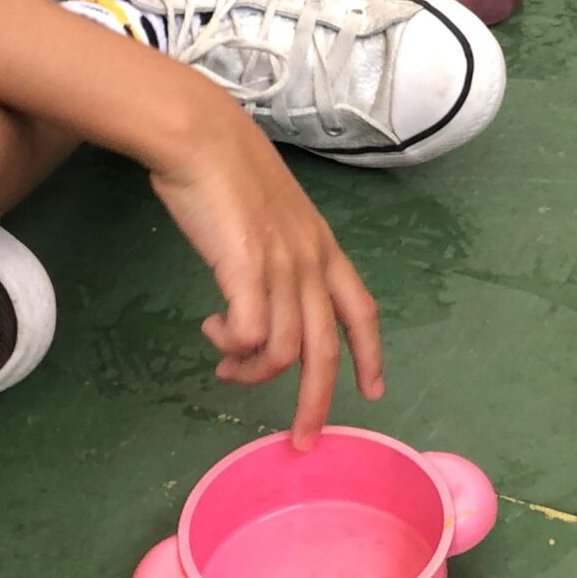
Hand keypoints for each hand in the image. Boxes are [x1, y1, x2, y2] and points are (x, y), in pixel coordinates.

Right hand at [147, 94, 383, 448]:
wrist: (202, 138)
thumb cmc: (231, 174)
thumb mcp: (274, 219)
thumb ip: (281, 258)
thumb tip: (266, 302)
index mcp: (325, 248)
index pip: (363, 311)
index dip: (371, 355)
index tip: (374, 392)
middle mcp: (311, 261)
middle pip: (326, 349)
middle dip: (316, 402)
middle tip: (299, 439)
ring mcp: (280, 264)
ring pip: (282, 349)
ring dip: (251, 371)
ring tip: (226, 363)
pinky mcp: (244, 267)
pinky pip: (249, 333)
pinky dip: (233, 347)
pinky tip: (215, 333)